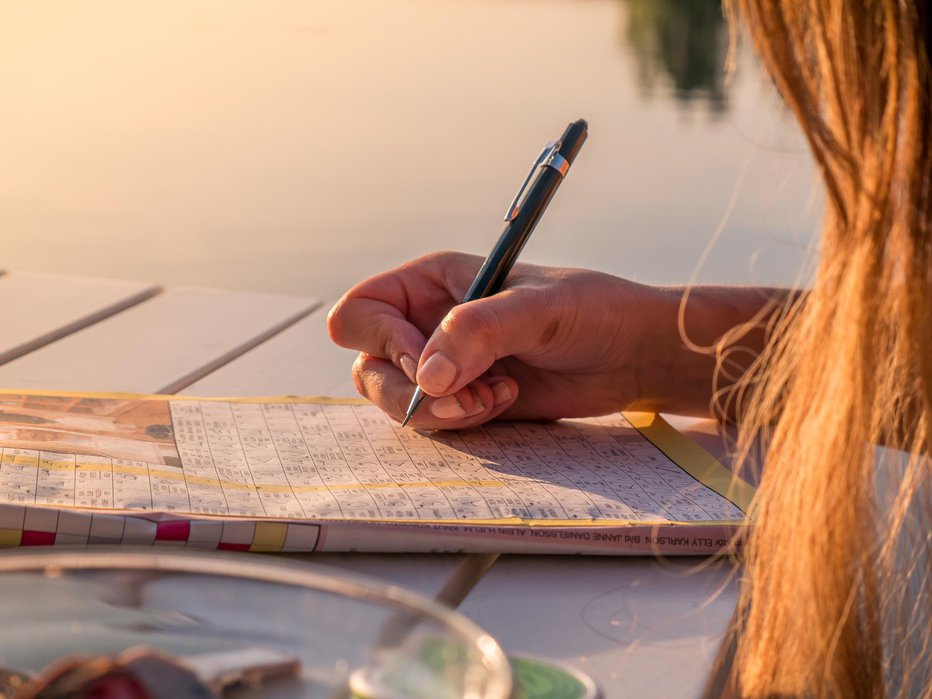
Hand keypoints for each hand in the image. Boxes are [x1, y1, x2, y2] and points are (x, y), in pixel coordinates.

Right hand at [328, 251, 683, 429]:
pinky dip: (460, 422)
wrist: (629, 355)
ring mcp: (442, 365)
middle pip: (368, 365)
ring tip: (495, 395)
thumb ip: (479, 330)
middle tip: (465, 393)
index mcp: (430, 282)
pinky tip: (505, 400)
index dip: (384, 342)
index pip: (360, 312)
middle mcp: (426, 322)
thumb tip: (427, 376)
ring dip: (439, 411)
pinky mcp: (463, 400)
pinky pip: (431, 422)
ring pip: (395, 400)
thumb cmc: (591, 311)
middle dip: (409, 391)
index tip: (430, 361)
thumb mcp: (538, 308)